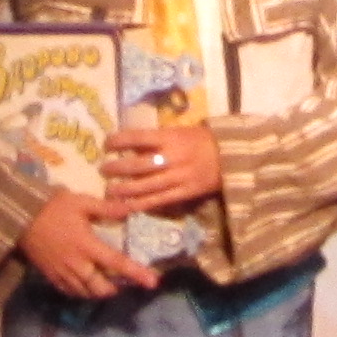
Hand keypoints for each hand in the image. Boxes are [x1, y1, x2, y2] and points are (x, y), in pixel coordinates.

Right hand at [17, 189, 156, 300]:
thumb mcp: (81, 202)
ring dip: (98, 292)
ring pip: (85, 293)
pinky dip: (80, 292)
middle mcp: (77, 264)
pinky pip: (69, 292)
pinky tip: (84, 286)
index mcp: (87, 245)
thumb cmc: (52, 207)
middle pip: (100, 287)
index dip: (136, 273)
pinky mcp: (50, 276)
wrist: (19, 217)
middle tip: (122, 284)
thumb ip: (106, 208)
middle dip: (114, 289)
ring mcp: (62, 273)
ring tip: (106, 286)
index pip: (117, 262)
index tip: (153, 282)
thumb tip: (130, 208)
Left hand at [98, 124, 220, 216]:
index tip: (106, 144)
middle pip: (139, 165)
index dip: (119, 141)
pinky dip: (142, 204)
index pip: (138, 137)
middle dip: (118, 168)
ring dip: (125, 189)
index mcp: (171, 137)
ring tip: (109, 191)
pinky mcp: (185, 193)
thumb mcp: (180, 131)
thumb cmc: (202, 139)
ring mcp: (179, 177)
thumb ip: (157, 138)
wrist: (232, 156)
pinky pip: (159, 200)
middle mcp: (172, 157)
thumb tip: (131, 145)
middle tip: (103, 170)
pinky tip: (127, 206)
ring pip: (146, 186)